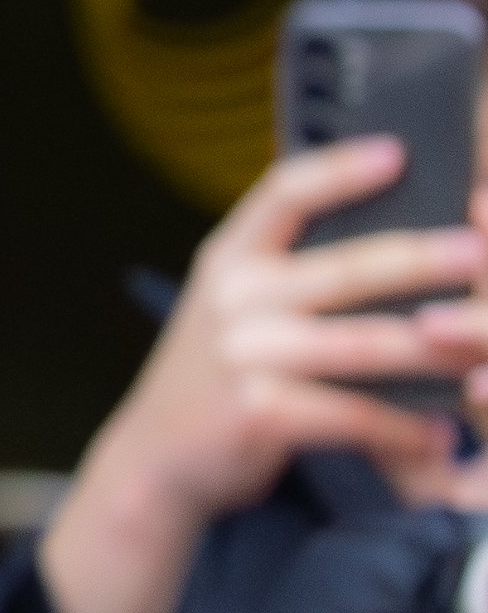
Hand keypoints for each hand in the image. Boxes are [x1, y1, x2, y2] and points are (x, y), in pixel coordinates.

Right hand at [37, 135, 487, 612]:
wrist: (158, 459)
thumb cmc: (217, 378)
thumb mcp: (232, 307)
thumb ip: (287, 272)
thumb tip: (398, 245)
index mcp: (229, 258)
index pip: (284, 193)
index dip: (341, 170)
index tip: (397, 153)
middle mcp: (233, 297)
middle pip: (348, 269)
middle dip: (425, 258)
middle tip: (482, 252)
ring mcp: (245, 355)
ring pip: (367, 344)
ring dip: (438, 349)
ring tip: (485, 348)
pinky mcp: (262, 412)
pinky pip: (358, 414)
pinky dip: (408, 426)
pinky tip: (442, 431)